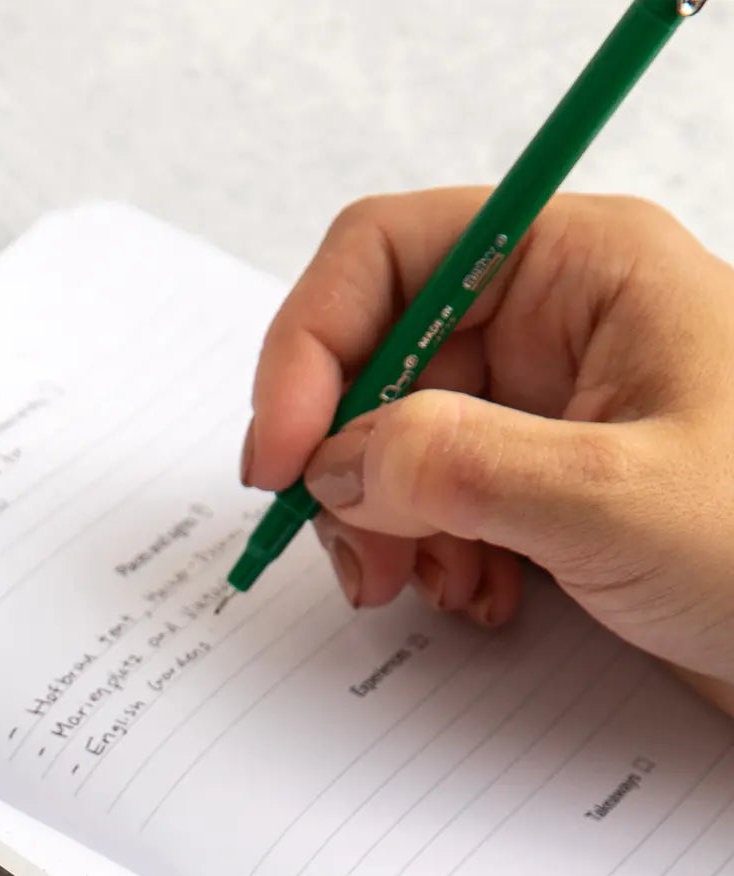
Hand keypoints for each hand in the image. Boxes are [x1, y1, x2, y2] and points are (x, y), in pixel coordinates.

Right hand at [244, 191, 733, 686]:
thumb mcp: (611, 500)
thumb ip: (458, 466)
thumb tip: (336, 462)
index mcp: (581, 269)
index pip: (387, 256)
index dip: (311, 351)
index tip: (282, 460)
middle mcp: (560, 322)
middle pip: (380, 360)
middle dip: (349, 464)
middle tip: (355, 556)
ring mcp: (554, 407)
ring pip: (399, 443)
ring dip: (390, 525)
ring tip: (431, 589)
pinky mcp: (553, 485)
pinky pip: (444, 503)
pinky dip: (436, 558)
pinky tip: (482, 600)